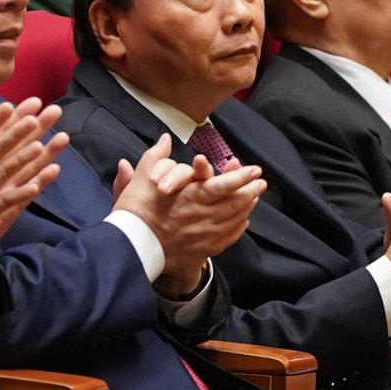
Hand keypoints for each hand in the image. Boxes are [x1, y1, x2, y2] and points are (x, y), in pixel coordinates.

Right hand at [114, 135, 265, 294]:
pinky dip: (237, 230)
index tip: (254, 170)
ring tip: (254, 199)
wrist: (129, 247)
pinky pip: (225, 239)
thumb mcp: (141, 178)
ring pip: (232, 221)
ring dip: (246, 208)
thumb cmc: (134, 212)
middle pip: (234, 203)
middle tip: (261, 183)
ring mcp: (203, 235)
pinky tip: (242, 222)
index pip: (222, 184)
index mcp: (190, 197)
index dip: (240, 177)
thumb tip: (164, 139)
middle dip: (250, 191)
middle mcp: (201, 216)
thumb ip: (156, 156)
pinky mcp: (200, 250)